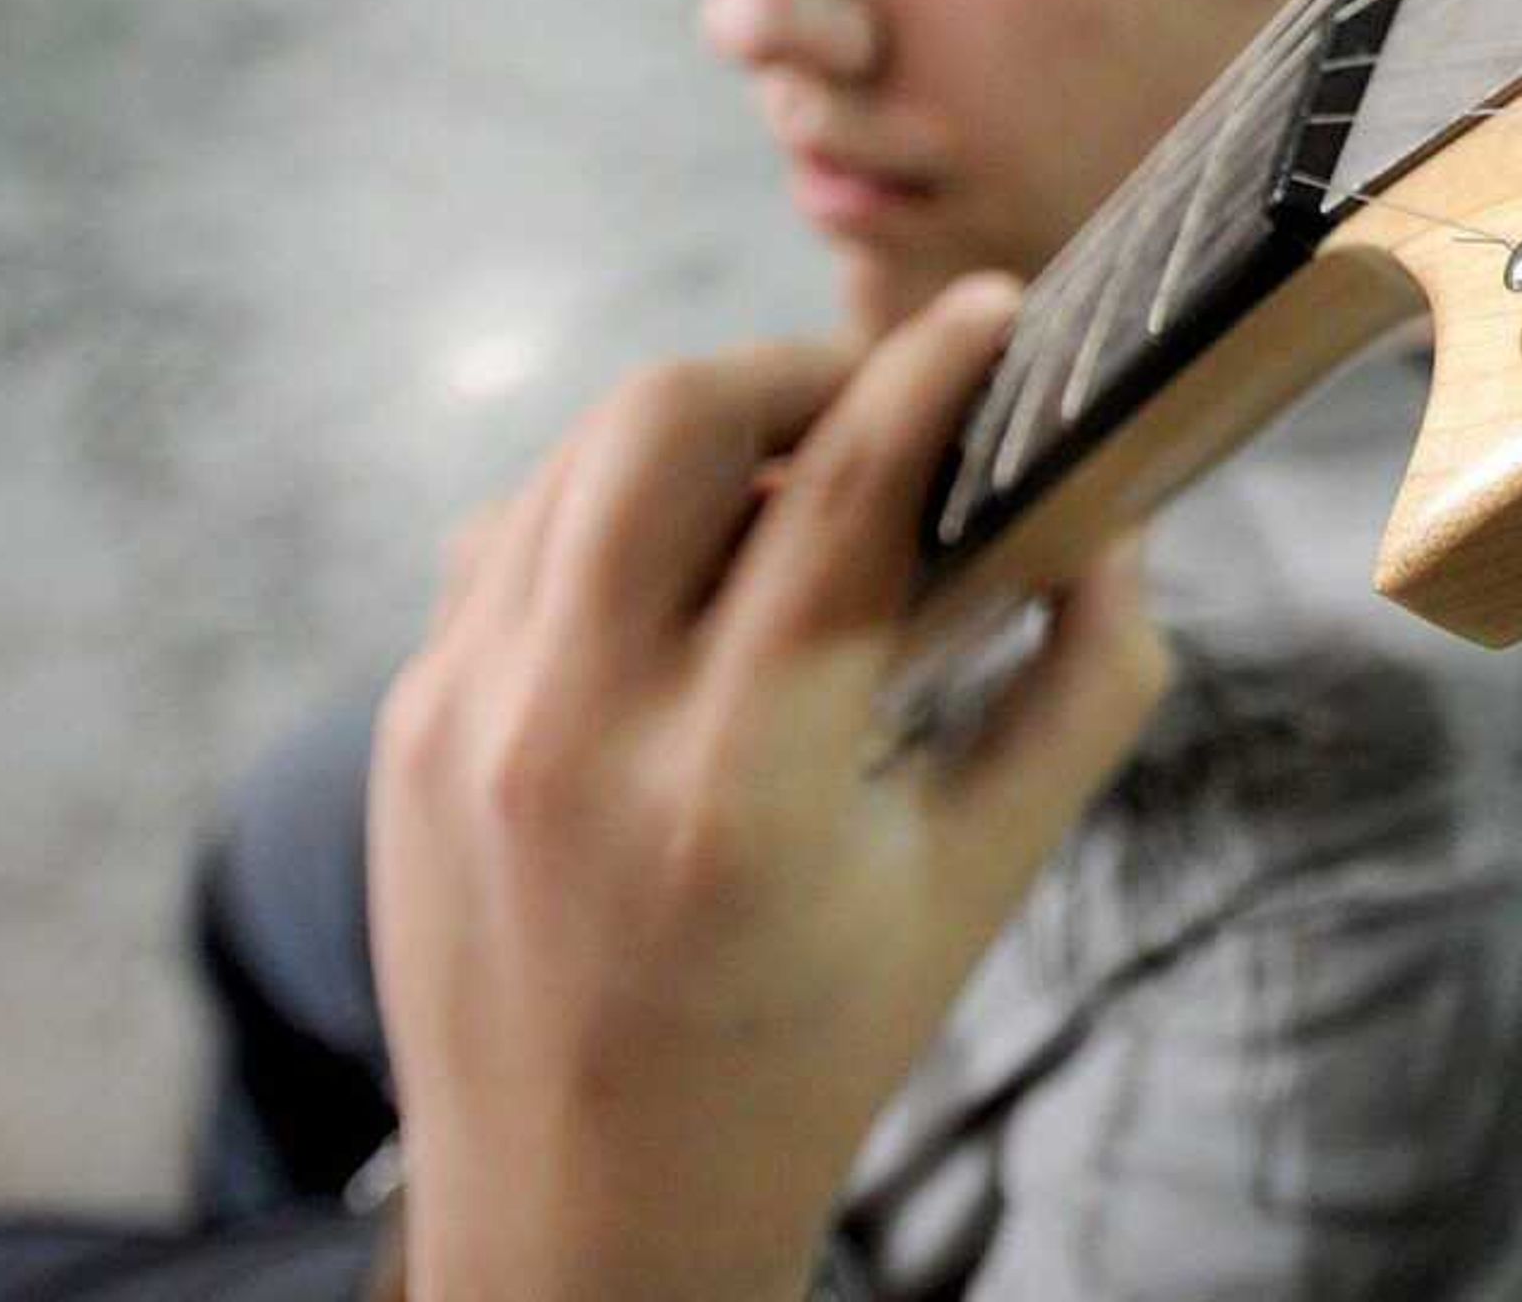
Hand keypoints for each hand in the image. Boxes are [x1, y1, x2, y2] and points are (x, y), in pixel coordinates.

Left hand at [368, 276, 1169, 1301]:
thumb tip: (1120, 523)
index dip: (934, 373)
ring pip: (573, 457)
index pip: (841, 496)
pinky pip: (505, 540)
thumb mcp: (983, 883)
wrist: (585, 1221)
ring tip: (794, 466)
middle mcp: (574, 737)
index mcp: (741, 790)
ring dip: (700, 425)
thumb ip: (1083, 690)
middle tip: (881, 393)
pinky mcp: (401, 729)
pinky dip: (606, 510)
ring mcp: (460, 725)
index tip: (999, 312)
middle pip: (666, 419)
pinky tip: (685, 563)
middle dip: (793, 367)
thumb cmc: (813, 1052)